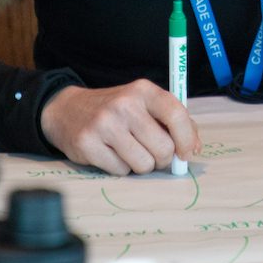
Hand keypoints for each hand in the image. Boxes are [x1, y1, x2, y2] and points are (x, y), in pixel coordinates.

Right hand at [40, 80, 200, 175]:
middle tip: (152, 154)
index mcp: (143, 90)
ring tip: (129, 151)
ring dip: (141, 165)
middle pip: (163, 147)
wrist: (68, 110)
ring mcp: (104, 124)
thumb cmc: (116, 111)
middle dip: (162, 158)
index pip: (176, 114)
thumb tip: (194, 147)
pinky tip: (111, 153)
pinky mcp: (88, 144)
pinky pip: (121, 171)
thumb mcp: (144, 104)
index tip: (187, 153)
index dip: (187, 138)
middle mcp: (124, 105)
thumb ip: (173, 121)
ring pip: (143, 164)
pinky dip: (121, 168)